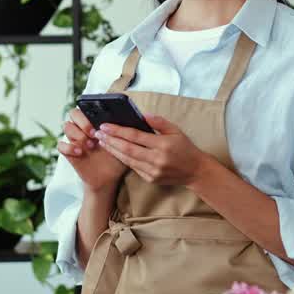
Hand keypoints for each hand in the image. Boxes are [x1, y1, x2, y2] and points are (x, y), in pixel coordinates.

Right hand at [56, 107, 127, 193]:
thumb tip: (135, 118)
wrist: (109, 177)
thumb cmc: (117, 158)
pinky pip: (61, 145)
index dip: (91, 111)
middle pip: (73, 113)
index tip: (102, 122)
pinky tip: (80, 152)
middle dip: (83, 121)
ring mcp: (75, 139)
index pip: (86, 106)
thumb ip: (124, 131)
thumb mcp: (123, 144)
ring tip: (90, 145)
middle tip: (94, 133)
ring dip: (78, 134)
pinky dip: (68, 147)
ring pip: (66, 126)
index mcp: (94, 122)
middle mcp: (83, 128)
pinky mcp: (69, 152)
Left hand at [96, 114, 212, 186]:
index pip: (135, 136)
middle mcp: (157, 159)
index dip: (118, 131)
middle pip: (127, 149)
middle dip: (110, 140)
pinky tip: (114, 151)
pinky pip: (133, 167)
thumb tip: (141, 115)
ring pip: (127, 160)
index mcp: (163, 144)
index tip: (105, 126)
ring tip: (102, 142)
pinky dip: (122, 159)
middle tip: (98, 133)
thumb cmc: (185, 148)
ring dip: (113, 150)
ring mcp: (153, 171)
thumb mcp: (175, 130)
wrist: (195, 171)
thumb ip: (158, 121)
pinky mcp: (151, 179)